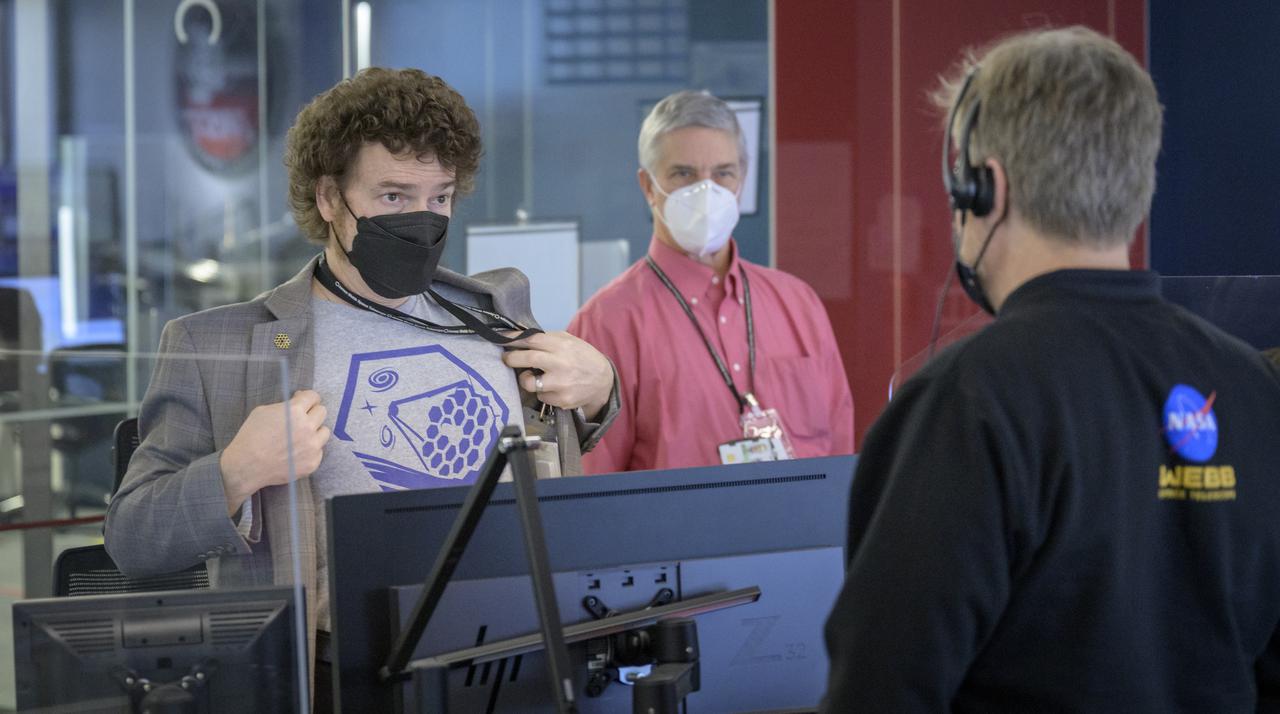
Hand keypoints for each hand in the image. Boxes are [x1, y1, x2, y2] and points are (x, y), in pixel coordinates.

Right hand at [219, 390, 330, 515]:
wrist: (247, 466)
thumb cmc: (251, 436)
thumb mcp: (263, 411)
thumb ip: (285, 405)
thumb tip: (299, 400)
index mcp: (295, 411)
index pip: (313, 397)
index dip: (308, 398)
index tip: (305, 402)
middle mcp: (308, 427)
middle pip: (322, 412)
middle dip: (312, 412)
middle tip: (302, 419)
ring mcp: (312, 446)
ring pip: (324, 432)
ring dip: (315, 431)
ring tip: (300, 437)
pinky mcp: (313, 462)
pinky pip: (319, 451)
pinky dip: (310, 450)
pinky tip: (297, 452)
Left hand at [502, 331, 612, 419]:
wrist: (603, 381)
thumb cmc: (582, 358)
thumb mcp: (569, 341)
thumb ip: (547, 339)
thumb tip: (519, 335)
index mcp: (563, 346)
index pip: (532, 340)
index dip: (513, 339)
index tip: (501, 340)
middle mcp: (561, 364)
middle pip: (526, 359)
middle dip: (511, 359)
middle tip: (507, 359)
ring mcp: (562, 384)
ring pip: (529, 382)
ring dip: (527, 379)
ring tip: (534, 376)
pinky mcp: (562, 400)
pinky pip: (541, 396)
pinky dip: (543, 392)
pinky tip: (553, 387)